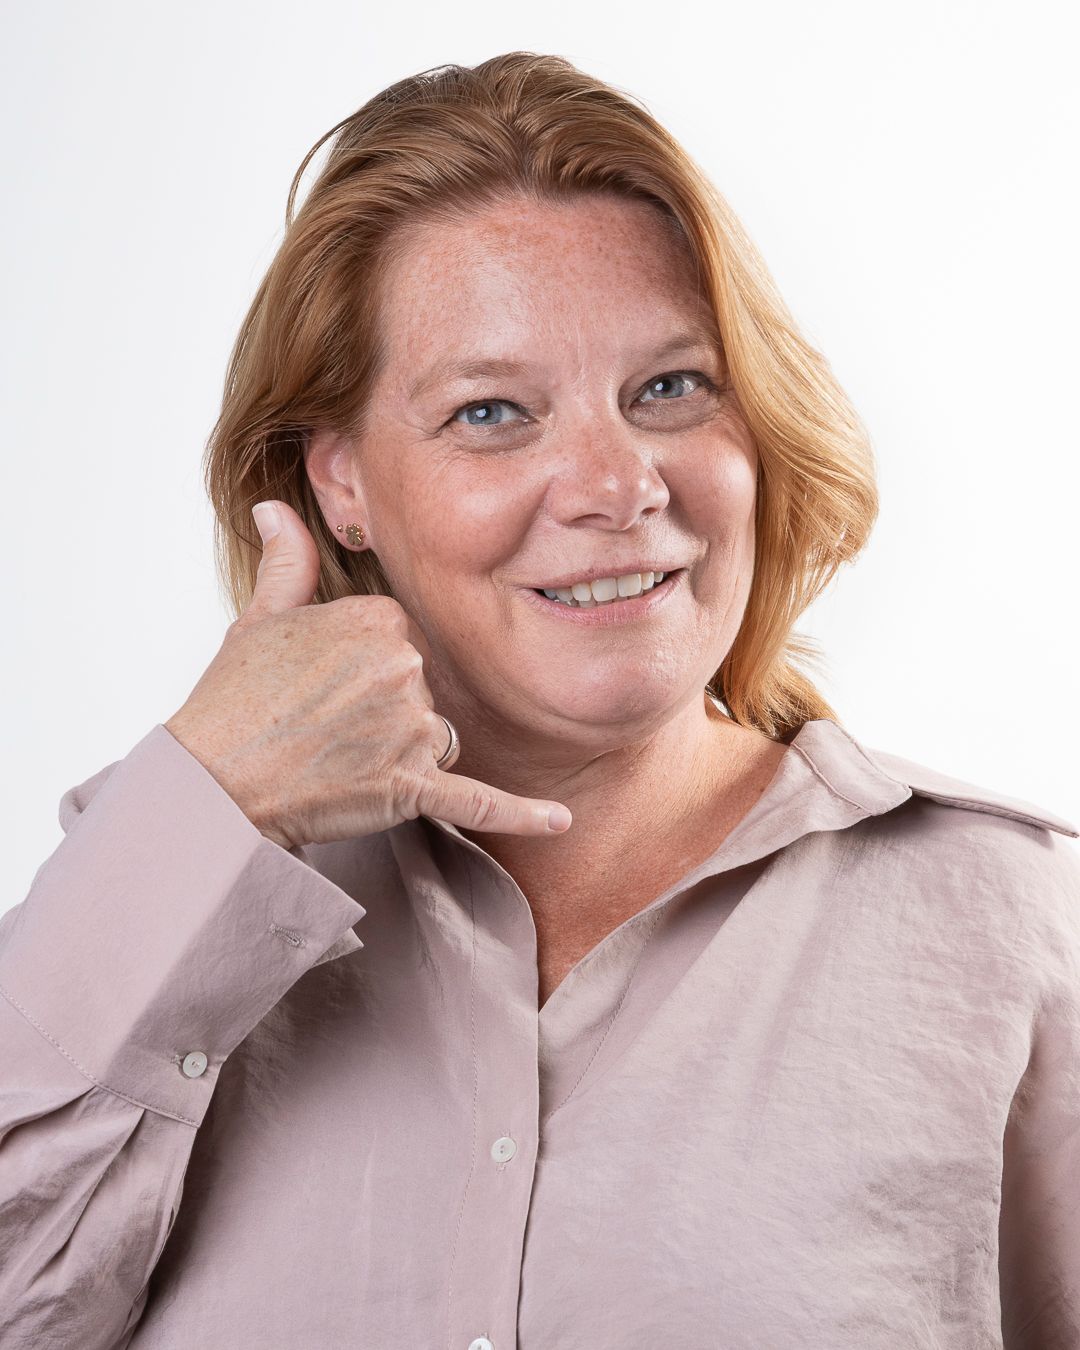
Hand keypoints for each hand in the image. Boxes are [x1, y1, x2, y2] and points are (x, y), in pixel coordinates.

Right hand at [164, 501, 571, 848]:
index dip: (364, 663)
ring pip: (437, 734)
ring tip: (340, 762)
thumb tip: (276, 510)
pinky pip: (479, 800)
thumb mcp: (259, 619)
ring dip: (405, 751)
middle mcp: (404, 668)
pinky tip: (560, 820)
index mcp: (375, 619)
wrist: (215, 785)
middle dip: (385, 706)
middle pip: (422, 684)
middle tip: (324, 725)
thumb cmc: (232, 701)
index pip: (400, 636)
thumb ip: (287, 561)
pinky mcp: (414, 788)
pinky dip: (521, 815)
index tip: (323, 683)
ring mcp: (412, 730)